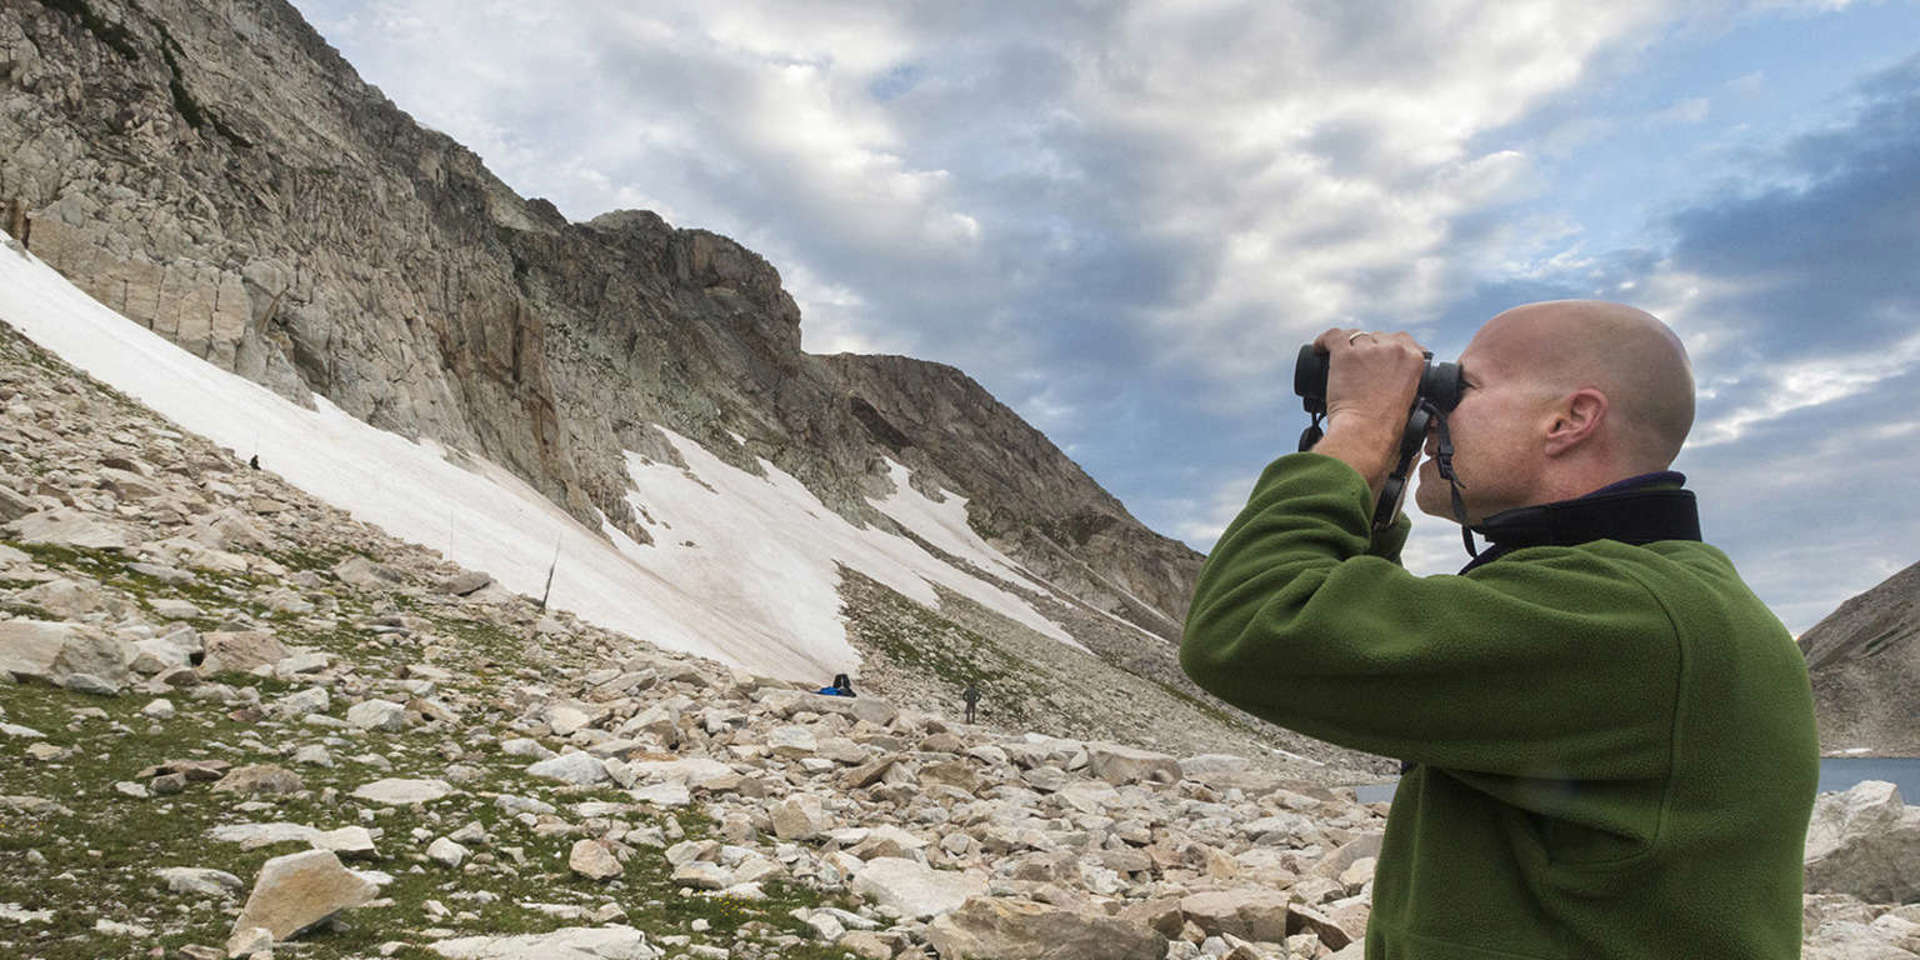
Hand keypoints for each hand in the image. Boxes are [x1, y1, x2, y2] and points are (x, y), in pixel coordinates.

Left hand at [1308, 328, 1428, 496]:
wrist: (1366, 434)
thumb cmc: (1388, 428)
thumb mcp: (1412, 401)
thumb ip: (1410, 385)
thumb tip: (1397, 383)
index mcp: (1414, 359)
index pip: (1403, 339)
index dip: (1388, 346)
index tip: (1380, 354)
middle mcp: (1394, 349)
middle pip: (1378, 337)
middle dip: (1369, 348)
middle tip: (1359, 366)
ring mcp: (1369, 350)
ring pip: (1356, 337)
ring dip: (1348, 347)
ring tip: (1339, 361)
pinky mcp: (1345, 354)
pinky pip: (1332, 337)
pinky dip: (1323, 341)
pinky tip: (1319, 348)